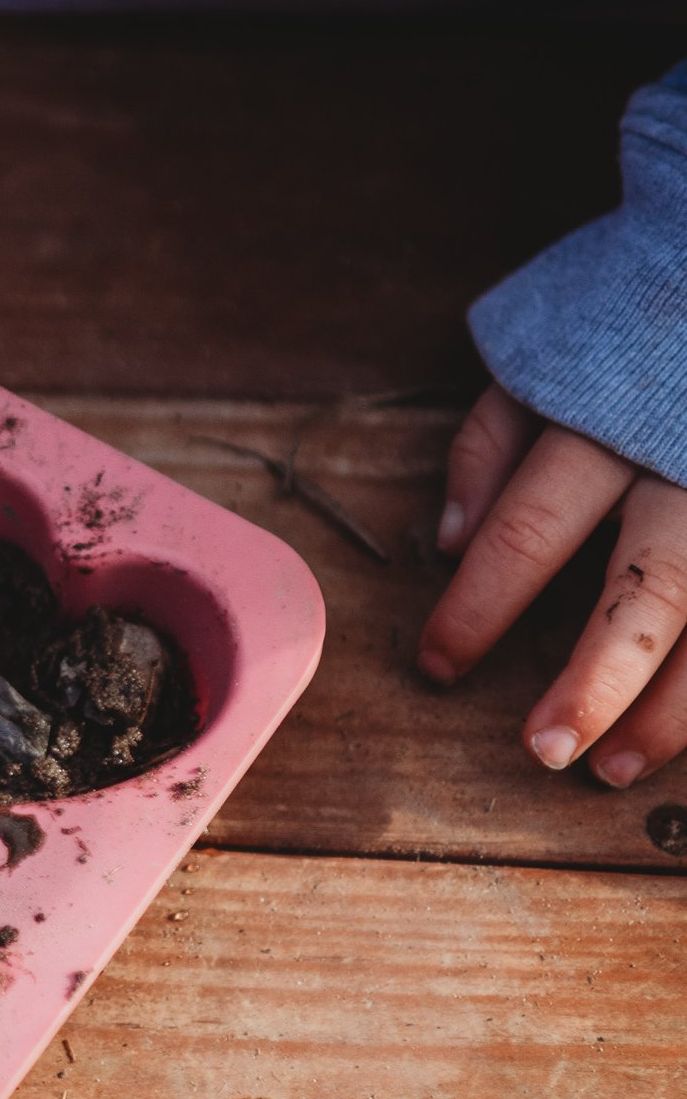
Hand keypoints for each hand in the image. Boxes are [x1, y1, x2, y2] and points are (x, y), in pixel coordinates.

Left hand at [418, 384, 686, 783]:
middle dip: (593, 682)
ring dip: (672, 709)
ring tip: (615, 771)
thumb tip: (447, 543)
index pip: (530, 531)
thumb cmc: (628, 327)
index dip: (479, 606)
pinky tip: (686, 733)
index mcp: (609, 425)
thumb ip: (492, 441)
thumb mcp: (545, 351)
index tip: (437, 666)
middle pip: (646, 594)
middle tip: (542, 752)